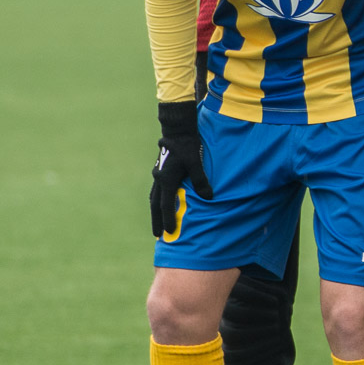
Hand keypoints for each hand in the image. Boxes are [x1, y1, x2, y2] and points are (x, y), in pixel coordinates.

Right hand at [150, 100, 212, 238]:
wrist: (176, 129)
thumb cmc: (187, 145)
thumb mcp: (196, 162)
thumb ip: (201, 180)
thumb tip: (208, 197)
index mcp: (167, 179)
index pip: (166, 205)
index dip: (168, 219)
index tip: (168, 232)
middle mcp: (159, 178)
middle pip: (155, 204)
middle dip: (157, 220)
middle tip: (157, 235)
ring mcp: (158, 174)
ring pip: (154, 197)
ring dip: (156, 211)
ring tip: (157, 222)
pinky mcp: (161, 170)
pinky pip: (157, 190)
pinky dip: (158, 200)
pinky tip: (162, 204)